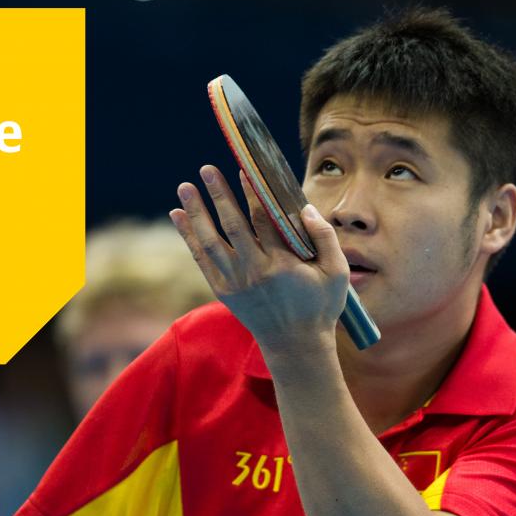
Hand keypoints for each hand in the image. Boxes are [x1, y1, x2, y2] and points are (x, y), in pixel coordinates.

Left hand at [169, 165, 348, 355]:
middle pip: (233, 225)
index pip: (265, 219)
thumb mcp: (337, 273)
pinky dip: (189, 237)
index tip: (245, 169)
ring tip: (185, 187)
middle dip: (219, 195)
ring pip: (211, 241)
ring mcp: (236, 282)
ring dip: (197, 212)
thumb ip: (325, 237)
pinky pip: (202, 259)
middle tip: (207, 169)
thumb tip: (304, 208)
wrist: (295, 346)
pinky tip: (178, 215)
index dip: (253, 192)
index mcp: (284, 265)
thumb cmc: (320, 307)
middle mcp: (256, 272)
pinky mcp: (223, 291)